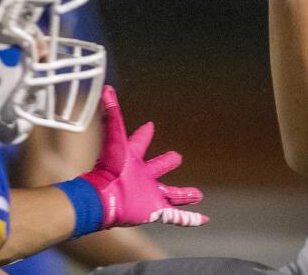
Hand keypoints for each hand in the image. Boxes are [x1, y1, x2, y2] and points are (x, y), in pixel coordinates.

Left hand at [63, 86, 206, 234]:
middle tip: (177, 155)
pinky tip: (203, 219)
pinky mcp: (156, 210)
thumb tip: (106, 89)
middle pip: (157, 170)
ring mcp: (150, 195)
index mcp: (133, 160)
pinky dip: (189, 219)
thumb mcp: (115, 136)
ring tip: (197, 194)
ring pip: (171, 195)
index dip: (144, 135)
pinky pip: (176, 217)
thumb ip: (112, 113)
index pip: (139, 144)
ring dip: (184, 195)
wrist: (104, 197)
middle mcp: (142, 178)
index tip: (149, 126)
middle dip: (165, 163)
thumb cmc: (109, 166)